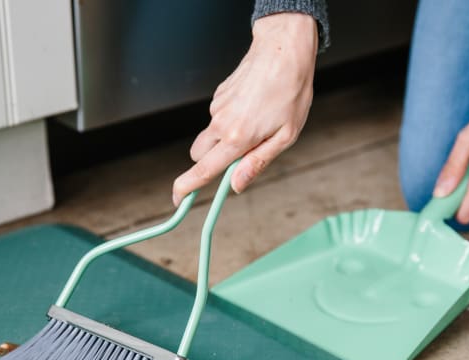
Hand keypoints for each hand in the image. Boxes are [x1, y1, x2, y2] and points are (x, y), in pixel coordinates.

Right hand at [172, 13, 317, 205]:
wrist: (284, 51)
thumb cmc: (291, 92)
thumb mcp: (285, 136)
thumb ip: (258, 163)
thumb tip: (236, 186)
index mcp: (237, 138)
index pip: (204, 170)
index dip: (187, 187)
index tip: (178, 199)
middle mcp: (221, 123)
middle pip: (200, 155)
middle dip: (211, 162)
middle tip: (238, 158)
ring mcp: (217, 107)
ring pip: (211, 135)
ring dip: (225, 139)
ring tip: (258, 123)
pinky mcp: (218, 95)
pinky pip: (219, 117)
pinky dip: (231, 120)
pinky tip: (254, 107)